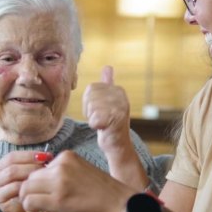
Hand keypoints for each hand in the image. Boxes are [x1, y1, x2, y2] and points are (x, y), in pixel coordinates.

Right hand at [0, 150, 47, 211]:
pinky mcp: (2, 204)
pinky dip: (27, 189)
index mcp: (1, 168)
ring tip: (43, 179)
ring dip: (30, 178)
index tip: (47, 156)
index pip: (12, 157)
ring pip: (12, 178)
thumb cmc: (32, 191)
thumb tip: (47, 156)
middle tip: (47, 169)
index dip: (30, 155)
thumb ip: (35, 163)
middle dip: (32, 167)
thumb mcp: (32, 174)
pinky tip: (38, 190)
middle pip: (12, 167)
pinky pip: (14, 191)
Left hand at [19, 150, 135, 211]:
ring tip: (42, 208)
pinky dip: (31, 208)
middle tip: (42, 203)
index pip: (40, 168)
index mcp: (67, 156)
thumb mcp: (81, 172)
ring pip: (26, 188)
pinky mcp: (57, 199)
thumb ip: (62, 173)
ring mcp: (58, 181)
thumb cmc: (103, 193)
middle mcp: (61, 165)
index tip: (49, 193)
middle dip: (33, 191)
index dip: (41, 183)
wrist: (119, 206)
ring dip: (30, 199)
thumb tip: (40, 183)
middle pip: (30, 177)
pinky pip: (29, 201)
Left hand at [83, 66, 147, 189]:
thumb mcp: (108, 100)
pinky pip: (94, 119)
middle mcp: (121, 96)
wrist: (118, 144)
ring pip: (91, 108)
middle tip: (101, 118)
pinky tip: (103, 128)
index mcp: (118, 90)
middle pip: (90, 97)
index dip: (90, 102)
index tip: (100, 110)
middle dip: (90, 110)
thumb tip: (108, 67)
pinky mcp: (116, 120)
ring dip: (93, 118)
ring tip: (103, 123)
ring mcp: (120, 108)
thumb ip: (108, 83)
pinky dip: (95, 126)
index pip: (91, 88)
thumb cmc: (110, 123)